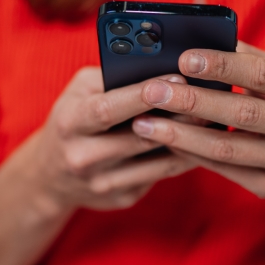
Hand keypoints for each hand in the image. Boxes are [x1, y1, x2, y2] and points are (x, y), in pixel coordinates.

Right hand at [28, 66, 195, 212]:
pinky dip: (183, 158)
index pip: (109, 109)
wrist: (51, 176)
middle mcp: (83, 157)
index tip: (176, 77)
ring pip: (157, 161)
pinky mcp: (122, 198)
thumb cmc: (73, 120)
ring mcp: (103, 183)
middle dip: (177, 117)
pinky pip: (161, 175)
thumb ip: (111, 78)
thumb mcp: (78, 93)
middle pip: (139, 137)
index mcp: (70, 124)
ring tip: (214, 119)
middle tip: (209, 98)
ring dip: (189, 141)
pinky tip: (202, 143)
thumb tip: (157, 66)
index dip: (143, 94)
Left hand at [131, 43, 264, 208]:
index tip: (184, 58)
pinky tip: (167, 142)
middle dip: (192, 101)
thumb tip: (199, 37)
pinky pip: (226, 170)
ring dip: (181, 135)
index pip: (262, 73)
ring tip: (145, 124)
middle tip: (152, 91)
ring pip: (228, 148)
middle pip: (242, 113)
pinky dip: (193, 154)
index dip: (222, 66)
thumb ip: (248, 60)